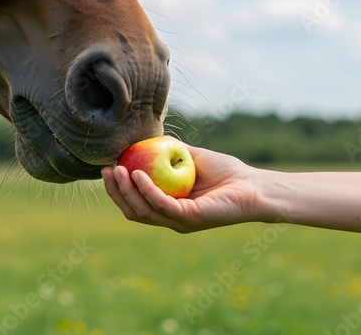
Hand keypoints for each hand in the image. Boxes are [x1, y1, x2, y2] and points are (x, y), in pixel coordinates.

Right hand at [101, 144, 268, 232]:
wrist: (255, 185)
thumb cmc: (227, 173)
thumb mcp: (191, 157)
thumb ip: (169, 151)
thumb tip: (145, 139)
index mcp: (169, 209)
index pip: (135, 205)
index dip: (118, 190)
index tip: (107, 168)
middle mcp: (172, 219)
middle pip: (133, 211)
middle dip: (115, 192)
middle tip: (105, 170)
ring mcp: (180, 221)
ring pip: (143, 211)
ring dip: (126, 191)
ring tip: (117, 169)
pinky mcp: (191, 218)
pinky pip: (162, 205)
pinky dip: (146, 190)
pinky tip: (138, 174)